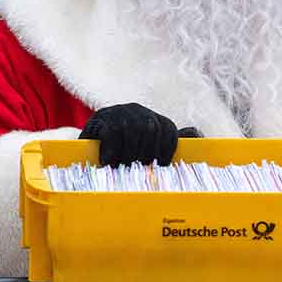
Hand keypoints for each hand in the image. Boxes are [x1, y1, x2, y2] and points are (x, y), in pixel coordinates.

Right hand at [79, 103, 199, 166]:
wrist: (85, 153)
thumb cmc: (120, 156)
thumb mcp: (145, 151)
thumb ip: (169, 143)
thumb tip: (196, 132)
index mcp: (152, 119)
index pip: (168, 129)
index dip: (168, 149)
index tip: (162, 166)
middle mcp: (137, 111)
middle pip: (152, 128)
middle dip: (148, 152)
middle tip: (140, 170)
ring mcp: (118, 112)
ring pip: (133, 129)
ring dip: (129, 152)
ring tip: (123, 168)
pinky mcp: (101, 118)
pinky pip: (112, 130)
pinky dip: (112, 148)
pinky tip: (108, 161)